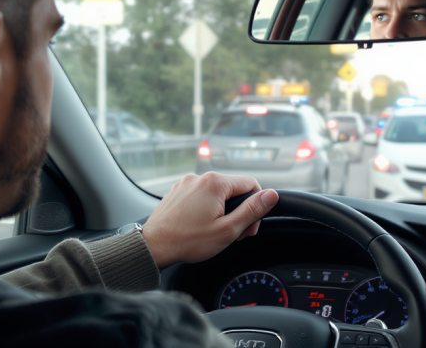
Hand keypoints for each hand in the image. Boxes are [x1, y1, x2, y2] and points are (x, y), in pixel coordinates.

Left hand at [142, 173, 278, 268]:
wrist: (153, 246)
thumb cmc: (188, 241)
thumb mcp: (228, 230)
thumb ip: (252, 210)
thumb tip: (271, 195)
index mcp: (215, 183)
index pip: (251, 184)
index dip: (257, 206)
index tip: (250, 227)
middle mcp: (200, 178)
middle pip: (233, 189)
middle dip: (239, 211)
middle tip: (235, 234)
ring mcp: (186, 184)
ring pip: (217, 193)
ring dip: (223, 211)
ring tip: (216, 232)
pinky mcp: (177, 192)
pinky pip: (201, 196)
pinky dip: (207, 209)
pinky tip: (201, 226)